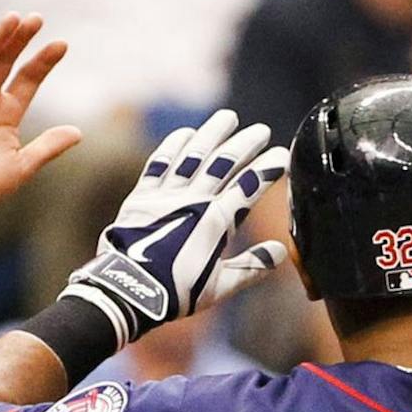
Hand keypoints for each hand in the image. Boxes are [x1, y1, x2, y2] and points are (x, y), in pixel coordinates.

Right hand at [0, 13, 81, 219]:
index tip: (62, 44)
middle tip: (36, 18)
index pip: (29, 79)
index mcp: (9, 112)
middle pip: (6, 62)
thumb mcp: (22, 167)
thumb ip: (47, 147)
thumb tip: (78, 133)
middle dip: (20, 40)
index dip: (44, 61)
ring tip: (11, 19)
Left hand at [59, 108, 286, 348]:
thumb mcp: (220, 287)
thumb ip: (251, 267)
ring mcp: (167, 196)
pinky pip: (160, 164)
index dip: (267, 169)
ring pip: (194, 156)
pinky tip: (186, 134)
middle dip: (245, 144)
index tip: (282, 154)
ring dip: (212, 134)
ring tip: (228, 118)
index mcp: (217, 223)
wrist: (128, 291)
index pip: (248, 188)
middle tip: (261, 130)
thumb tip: (278, 252)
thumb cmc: (176, 293)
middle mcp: (194, 201)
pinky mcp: (142, 197)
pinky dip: (173, 146)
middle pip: (224, 164)